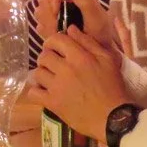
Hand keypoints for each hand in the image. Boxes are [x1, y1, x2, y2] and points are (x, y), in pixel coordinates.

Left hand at [25, 26, 128, 140]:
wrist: (112, 117)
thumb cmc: (113, 87)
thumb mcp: (108, 59)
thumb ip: (88, 42)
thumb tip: (70, 29)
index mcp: (79, 56)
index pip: (55, 40)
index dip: (52, 42)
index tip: (55, 47)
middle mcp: (65, 68)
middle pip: (44, 56)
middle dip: (47, 58)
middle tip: (53, 64)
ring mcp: (57, 86)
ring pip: (37, 73)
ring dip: (42, 74)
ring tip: (49, 78)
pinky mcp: (52, 103)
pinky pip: (34, 92)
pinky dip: (36, 91)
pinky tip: (43, 91)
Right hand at [34, 0, 116, 49]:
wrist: (97, 55)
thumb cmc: (100, 37)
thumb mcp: (97, 20)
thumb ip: (86, 2)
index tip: (55, 9)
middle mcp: (67, 0)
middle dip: (49, 12)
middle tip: (58, 26)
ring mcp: (58, 12)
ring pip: (40, 9)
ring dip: (47, 22)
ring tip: (58, 32)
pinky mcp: (52, 24)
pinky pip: (40, 23)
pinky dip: (45, 30)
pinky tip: (55, 36)